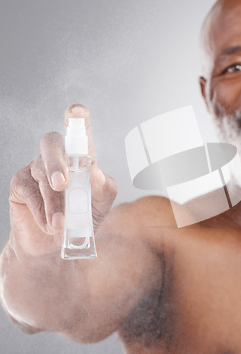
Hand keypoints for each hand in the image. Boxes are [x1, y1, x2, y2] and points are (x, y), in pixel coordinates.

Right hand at [8, 104, 116, 256]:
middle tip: (62, 183)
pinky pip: (31, 193)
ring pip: (42, 174)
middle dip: (56, 162)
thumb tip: (95, 170)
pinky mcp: (20, 184)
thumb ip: (104, 187)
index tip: (77, 111)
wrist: (56, 245)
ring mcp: (36, 168)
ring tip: (61, 222)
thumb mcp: (101, 204)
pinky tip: (51, 225)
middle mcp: (57, 157)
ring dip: (53, 201)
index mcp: (80, 157)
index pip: (78, 132)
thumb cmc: (82, 217)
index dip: (77, 119)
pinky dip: (43, 211)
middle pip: (51, 143)